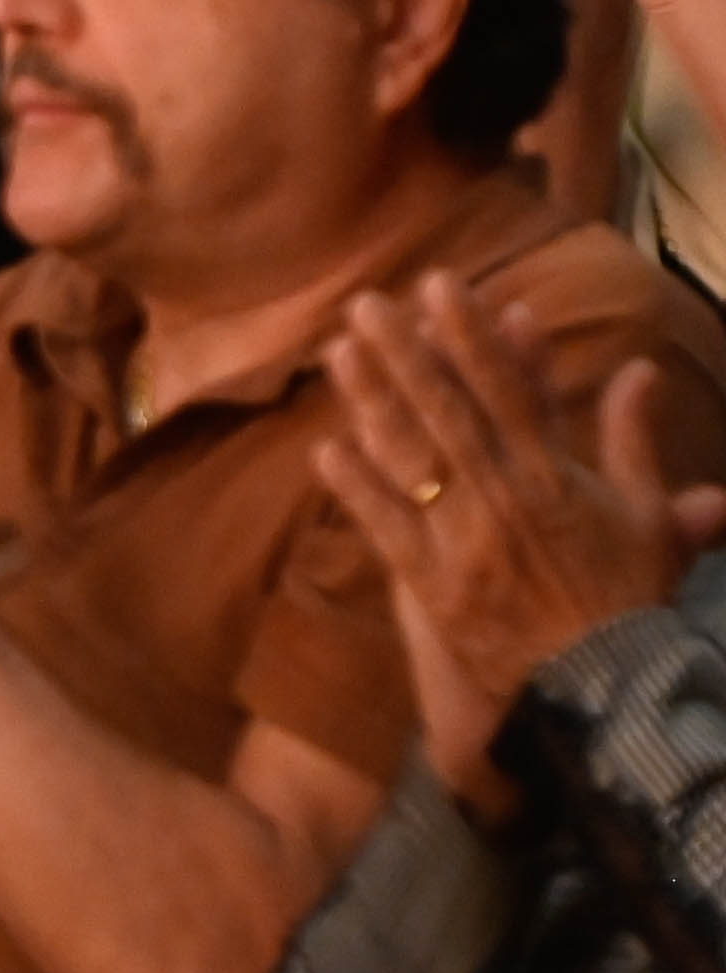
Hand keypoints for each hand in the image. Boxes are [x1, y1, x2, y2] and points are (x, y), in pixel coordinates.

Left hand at [312, 277, 725, 810]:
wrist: (605, 685)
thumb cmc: (629, 597)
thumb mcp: (647, 514)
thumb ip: (635, 438)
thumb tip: (639, 369)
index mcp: (556, 477)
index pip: (508, 391)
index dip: (472, 336)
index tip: (443, 286)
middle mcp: (503, 498)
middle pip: (446, 413)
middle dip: (405, 354)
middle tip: (366, 303)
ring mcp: (462, 540)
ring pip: (409, 460)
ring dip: (371, 404)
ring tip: (337, 352)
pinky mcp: (432, 584)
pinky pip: (388, 528)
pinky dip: (357, 488)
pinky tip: (324, 448)